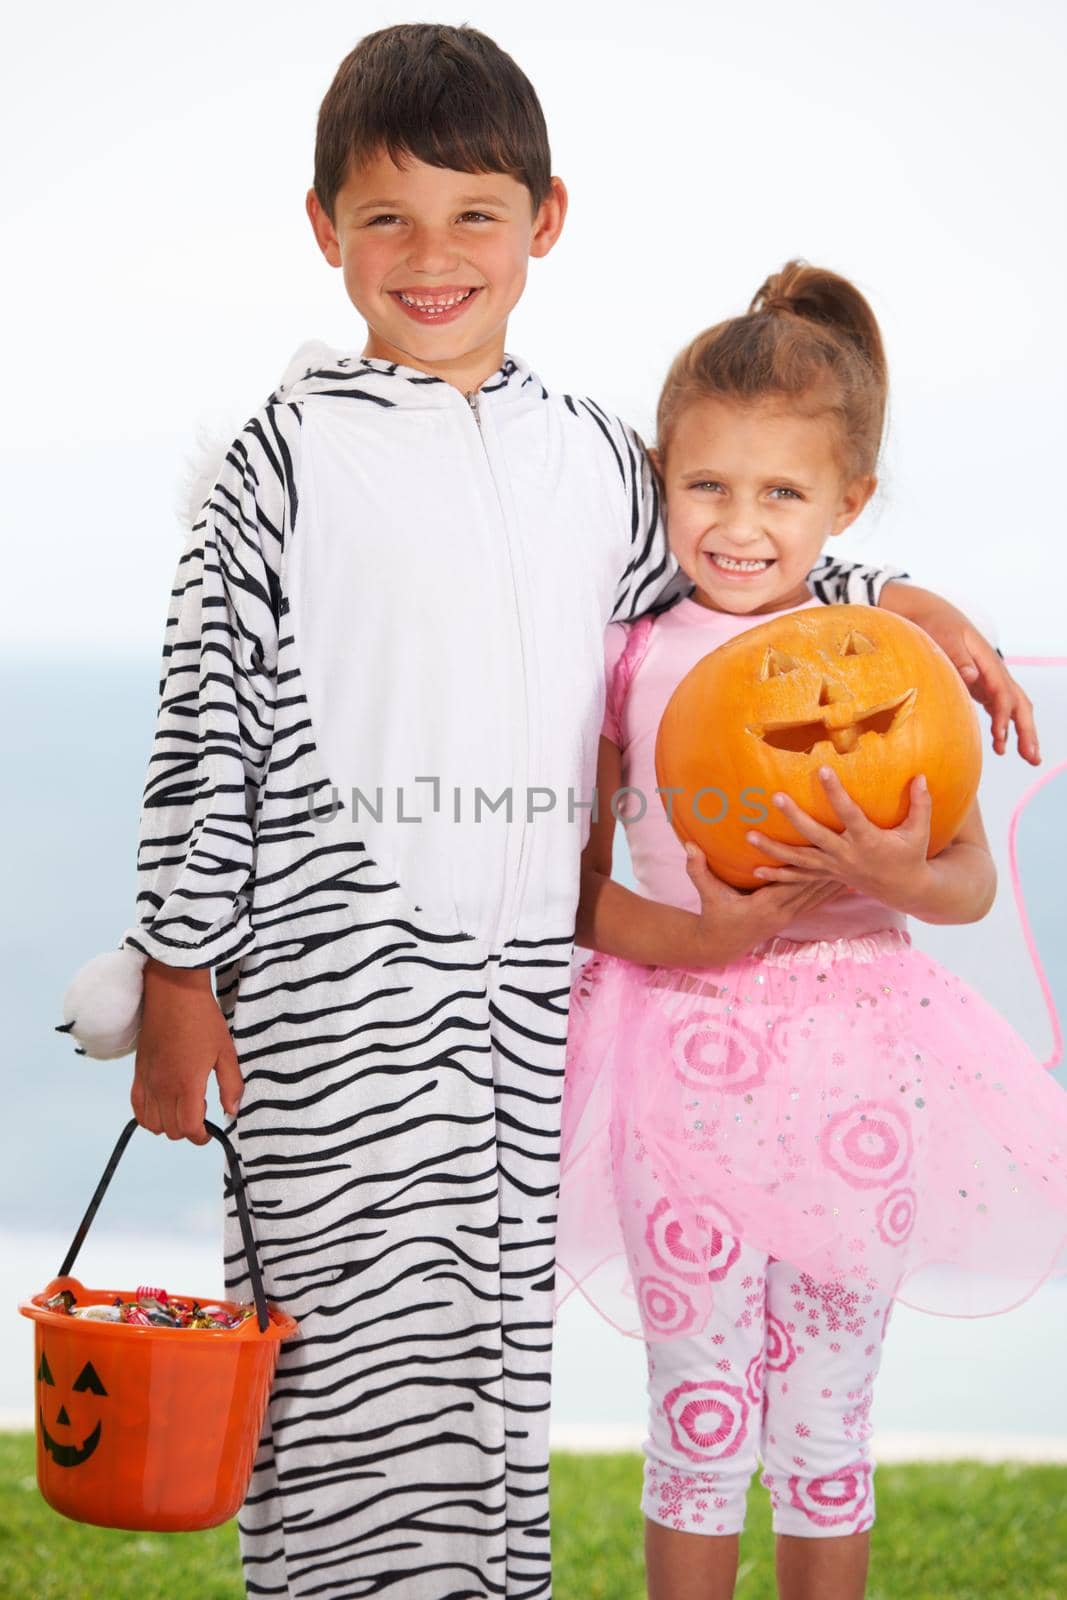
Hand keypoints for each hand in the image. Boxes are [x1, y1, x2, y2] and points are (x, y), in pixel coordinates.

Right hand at [131, 961, 242, 1144]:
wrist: (173, 993)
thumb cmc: (203, 1020)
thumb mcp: (226, 1052)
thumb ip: (231, 1085)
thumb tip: (232, 1112)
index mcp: (187, 1084)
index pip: (189, 1129)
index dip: (202, 1136)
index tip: (211, 1131)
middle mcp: (163, 1087)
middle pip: (171, 1130)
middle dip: (188, 1130)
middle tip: (202, 1114)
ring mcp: (147, 1081)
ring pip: (152, 1124)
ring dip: (168, 1125)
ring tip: (183, 1108)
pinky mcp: (137, 1072)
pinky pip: (136, 1107)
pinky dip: (148, 1115)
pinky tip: (163, 1105)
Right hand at [685, 841, 847, 964]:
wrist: (721, 945)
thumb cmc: (714, 916)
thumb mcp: (706, 893)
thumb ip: (698, 869)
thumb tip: (688, 845)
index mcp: (764, 904)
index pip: (790, 881)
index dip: (806, 864)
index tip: (821, 846)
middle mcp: (782, 912)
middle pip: (812, 886)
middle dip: (831, 868)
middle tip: (850, 849)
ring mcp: (789, 916)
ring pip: (819, 896)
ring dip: (837, 880)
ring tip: (859, 864)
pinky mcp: (791, 918)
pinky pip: (816, 903)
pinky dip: (832, 892)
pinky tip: (848, 884)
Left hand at [747, 768, 931, 910]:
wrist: (903, 889)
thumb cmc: (911, 854)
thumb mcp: (920, 831)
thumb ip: (920, 804)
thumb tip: (922, 776)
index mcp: (868, 840)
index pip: (849, 813)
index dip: (836, 793)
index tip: (823, 770)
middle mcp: (846, 854)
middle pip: (815, 836)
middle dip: (795, 818)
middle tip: (775, 797)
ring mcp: (833, 868)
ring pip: (799, 860)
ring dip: (773, 849)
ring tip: (749, 836)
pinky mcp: (826, 876)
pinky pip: (798, 878)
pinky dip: (777, 876)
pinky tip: (755, 869)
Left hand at [880, 583, 1038, 763]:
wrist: (929, 614)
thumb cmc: (935, 624)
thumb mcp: (943, 636)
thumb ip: (957, 656)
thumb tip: (972, 676)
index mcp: (986, 660)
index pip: (1002, 691)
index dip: (1004, 715)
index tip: (1000, 737)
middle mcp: (992, 671)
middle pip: (1018, 702)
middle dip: (1026, 729)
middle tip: (1032, 757)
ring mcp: (988, 679)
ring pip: (1013, 707)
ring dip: (1021, 731)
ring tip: (1028, 757)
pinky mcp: (980, 685)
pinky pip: (999, 708)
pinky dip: (1004, 726)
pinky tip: (1001, 745)